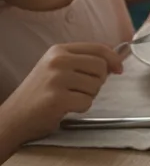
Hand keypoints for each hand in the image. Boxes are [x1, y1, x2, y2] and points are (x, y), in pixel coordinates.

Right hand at [0, 44, 122, 146]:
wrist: (14, 116)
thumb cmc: (40, 94)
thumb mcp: (57, 69)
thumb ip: (82, 62)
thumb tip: (115, 62)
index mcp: (58, 50)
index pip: (98, 48)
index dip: (113, 59)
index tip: (118, 69)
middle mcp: (57, 61)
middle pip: (100, 68)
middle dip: (98, 82)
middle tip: (79, 90)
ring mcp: (57, 79)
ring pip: (96, 86)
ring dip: (87, 96)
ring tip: (68, 98)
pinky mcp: (58, 98)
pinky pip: (87, 102)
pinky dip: (80, 108)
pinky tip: (64, 108)